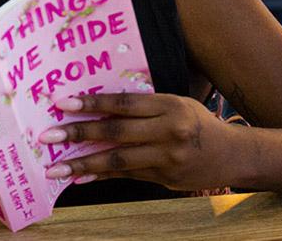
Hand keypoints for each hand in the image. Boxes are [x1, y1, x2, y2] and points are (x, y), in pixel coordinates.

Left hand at [38, 93, 236, 190]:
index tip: (62, 103)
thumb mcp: (174, 103)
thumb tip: (98, 107)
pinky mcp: (164, 178)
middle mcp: (168, 131)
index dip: (92, 103)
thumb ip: (142, 107)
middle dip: (78, 134)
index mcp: (169, 106)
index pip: (123, 103)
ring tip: (54, 168)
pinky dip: (101, 175)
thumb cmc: (196, 122)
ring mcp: (166, 158)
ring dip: (82, 164)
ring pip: (117, 161)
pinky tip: (79, 176)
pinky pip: (126, 175)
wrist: (233, 154)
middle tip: (48, 137)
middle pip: (116, 133)